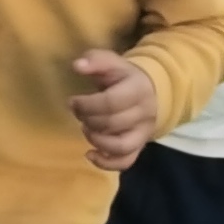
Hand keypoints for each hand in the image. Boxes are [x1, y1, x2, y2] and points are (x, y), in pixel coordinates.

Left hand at [70, 46, 159, 169]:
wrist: (151, 91)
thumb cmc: (123, 77)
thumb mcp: (111, 62)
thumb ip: (95, 61)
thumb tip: (78, 66)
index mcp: (138, 89)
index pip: (112, 102)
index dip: (87, 104)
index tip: (72, 101)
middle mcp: (144, 113)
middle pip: (113, 123)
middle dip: (88, 119)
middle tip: (79, 113)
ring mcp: (143, 132)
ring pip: (121, 145)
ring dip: (96, 140)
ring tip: (86, 129)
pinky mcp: (139, 146)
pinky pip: (126, 162)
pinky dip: (106, 163)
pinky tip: (90, 154)